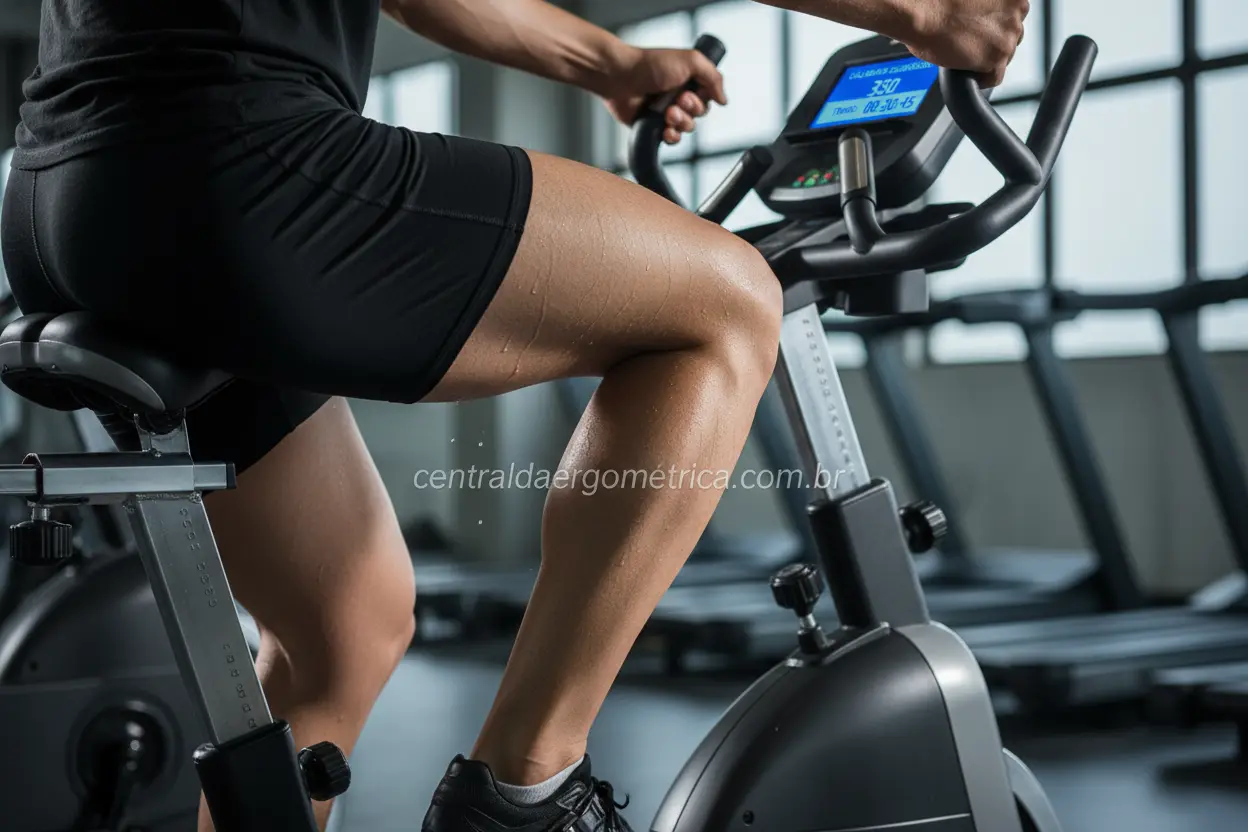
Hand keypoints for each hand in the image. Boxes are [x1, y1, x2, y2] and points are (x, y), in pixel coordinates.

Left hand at [601, 47, 727, 144]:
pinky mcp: (653, 126)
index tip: (688, 94)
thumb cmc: (651, 64)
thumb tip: (724, 100)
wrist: (619, 77)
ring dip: (680, 123)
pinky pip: (671, 139)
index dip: (702, 100)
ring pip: (687, 129)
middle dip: (690, 111)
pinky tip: (664, 130)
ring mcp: (666, 112)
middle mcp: (678, 96)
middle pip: (699, 115)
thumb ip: (714, 77)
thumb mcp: (691, 60)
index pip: (708, 99)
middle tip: (676, 101)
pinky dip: (671, 137)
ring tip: (666, 113)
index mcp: (688, 80)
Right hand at [888, 0, 1029, 87]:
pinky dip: (982, 78)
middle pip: (1011, 36)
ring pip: (1004, 57)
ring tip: (965, 55)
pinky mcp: (996, 57)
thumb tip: (982, 20)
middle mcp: (1017, 12)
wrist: (923, 13)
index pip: (1015, 17)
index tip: (984, 30)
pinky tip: (968, 72)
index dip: (996, 26)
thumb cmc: (938, 1)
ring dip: (987, 58)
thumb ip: (986, 6)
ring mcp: (1008, 36)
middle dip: (994, 41)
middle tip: (972, 42)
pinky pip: (995, 77)